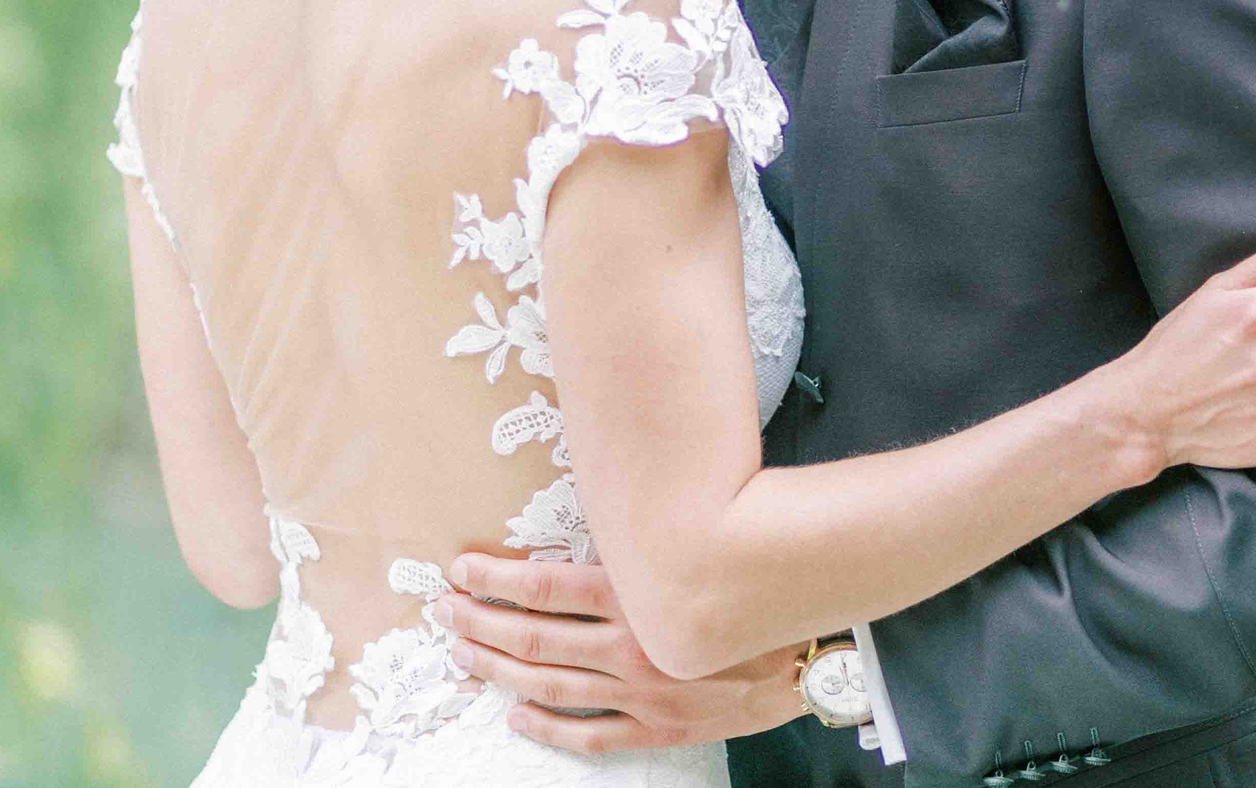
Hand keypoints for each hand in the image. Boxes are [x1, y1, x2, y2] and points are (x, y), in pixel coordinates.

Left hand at [438, 555, 806, 752]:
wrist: (811, 651)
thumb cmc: (752, 587)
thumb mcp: (692, 548)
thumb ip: (638, 543)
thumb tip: (587, 520)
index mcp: (637, 596)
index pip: (544, 587)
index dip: (495, 580)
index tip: (461, 570)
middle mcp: (631, 646)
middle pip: (534, 637)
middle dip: (481, 623)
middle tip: (444, 611)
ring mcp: (642, 693)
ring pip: (550, 685)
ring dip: (500, 670)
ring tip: (464, 654)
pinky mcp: (659, 728)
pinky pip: (590, 735)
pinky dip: (547, 728)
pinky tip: (516, 715)